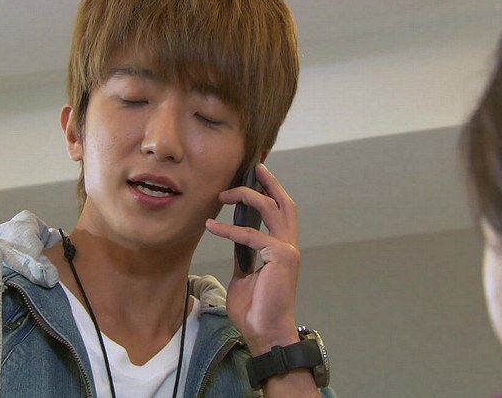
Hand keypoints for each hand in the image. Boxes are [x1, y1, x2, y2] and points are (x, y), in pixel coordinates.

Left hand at [205, 163, 300, 353]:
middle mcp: (289, 245)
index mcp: (283, 249)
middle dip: (270, 182)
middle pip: (284, 203)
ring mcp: (288, 250)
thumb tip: (234, 242)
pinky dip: (229, 229)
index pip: (280, 213)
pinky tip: (212, 226)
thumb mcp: (245, 275)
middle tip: (255, 167)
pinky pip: (252, 235)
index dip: (271, 192)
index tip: (257, 177)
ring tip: (225, 194)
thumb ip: (244, 256)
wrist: (266, 332)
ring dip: (248, 196)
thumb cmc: (256, 309)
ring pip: (272, 209)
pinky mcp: (281, 257)